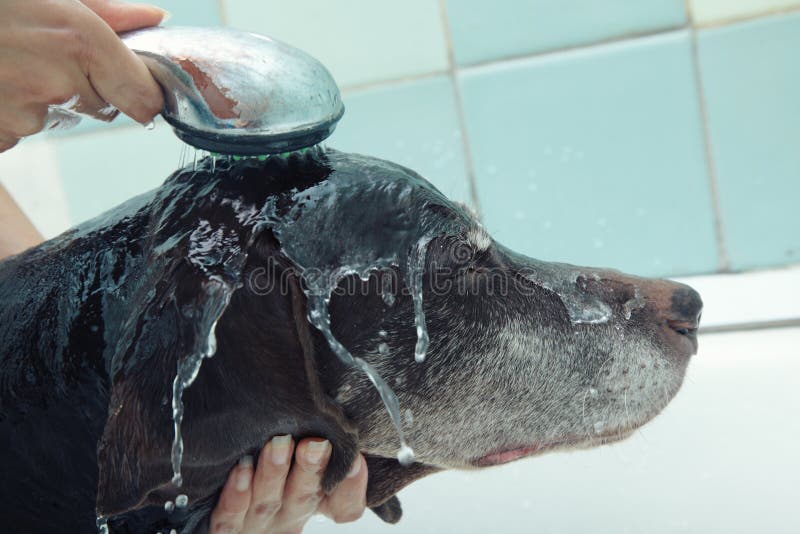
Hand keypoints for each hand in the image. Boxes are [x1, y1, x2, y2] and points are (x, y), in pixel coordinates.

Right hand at [0, 0, 166, 151]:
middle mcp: (58, 86)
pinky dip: (11, 110)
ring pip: (59, 117)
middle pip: (102, 107)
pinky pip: (20, 131)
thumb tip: (152, 18)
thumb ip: (106, 10)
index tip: (138, 87)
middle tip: (45, 55)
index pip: (144, 97)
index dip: (143, 92)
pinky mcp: (0, 137)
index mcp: (76, 42)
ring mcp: (26, 116)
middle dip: (85, 87)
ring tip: (11, 62)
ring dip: (43, 99)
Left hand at [209, 437, 367, 533]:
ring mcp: (256, 524)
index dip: (351, 486)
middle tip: (314, 444)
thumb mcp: (302, 447)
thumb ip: (325, 437)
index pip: (345, 506)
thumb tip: (349, 434)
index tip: (355, 459)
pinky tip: (241, 469)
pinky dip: (237, 495)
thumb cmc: (271, 459)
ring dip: (273, 474)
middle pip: (304, 499)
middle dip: (310, 470)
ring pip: (267, 503)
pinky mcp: (226, 526)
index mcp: (313, 499)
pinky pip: (230, 518)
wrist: (212, 489)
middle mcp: (288, 515)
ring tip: (277, 444)